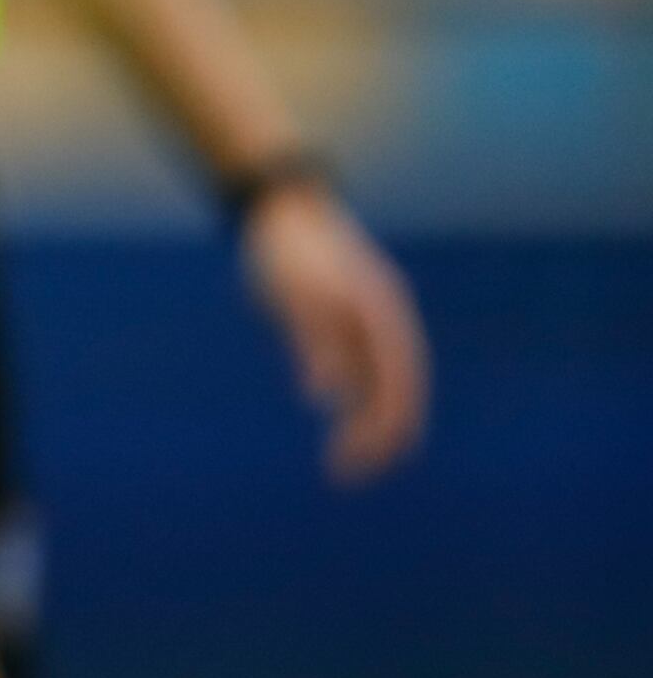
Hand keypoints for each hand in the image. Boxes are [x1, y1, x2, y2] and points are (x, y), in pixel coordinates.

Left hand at [242, 184, 430, 482]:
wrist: (279, 203)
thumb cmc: (287, 248)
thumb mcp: (296, 293)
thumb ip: (314, 340)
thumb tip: (324, 393)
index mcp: (385, 318)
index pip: (398, 389)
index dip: (382, 431)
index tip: (356, 463)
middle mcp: (386, 322)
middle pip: (397, 392)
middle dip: (378, 437)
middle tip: (344, 474)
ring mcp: (370, 321)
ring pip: (379, 383)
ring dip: (364, 420)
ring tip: (339, 458)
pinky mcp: (347, 318)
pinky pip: (358, 366)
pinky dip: (349, 393)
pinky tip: (323, 404)